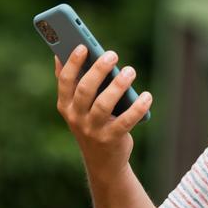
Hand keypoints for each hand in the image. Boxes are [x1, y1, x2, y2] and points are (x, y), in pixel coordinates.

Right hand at [54, 45, 152, 178]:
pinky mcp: (111, 139)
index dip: (73, 63)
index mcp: (65, 105)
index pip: (66, 81)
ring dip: (118, 86)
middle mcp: (76, 118)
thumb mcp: (78, 106)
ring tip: (130, 71)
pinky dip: (137, 108)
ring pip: (104, 105)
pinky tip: (147, 96)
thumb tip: (60, 55)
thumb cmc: (91, 122)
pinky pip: (125, 121)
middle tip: (113, 54)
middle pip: (85, 90)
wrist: (102, 161)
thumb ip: (72, 83)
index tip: (83, 46)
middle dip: (99, 70)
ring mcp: (92, 130)